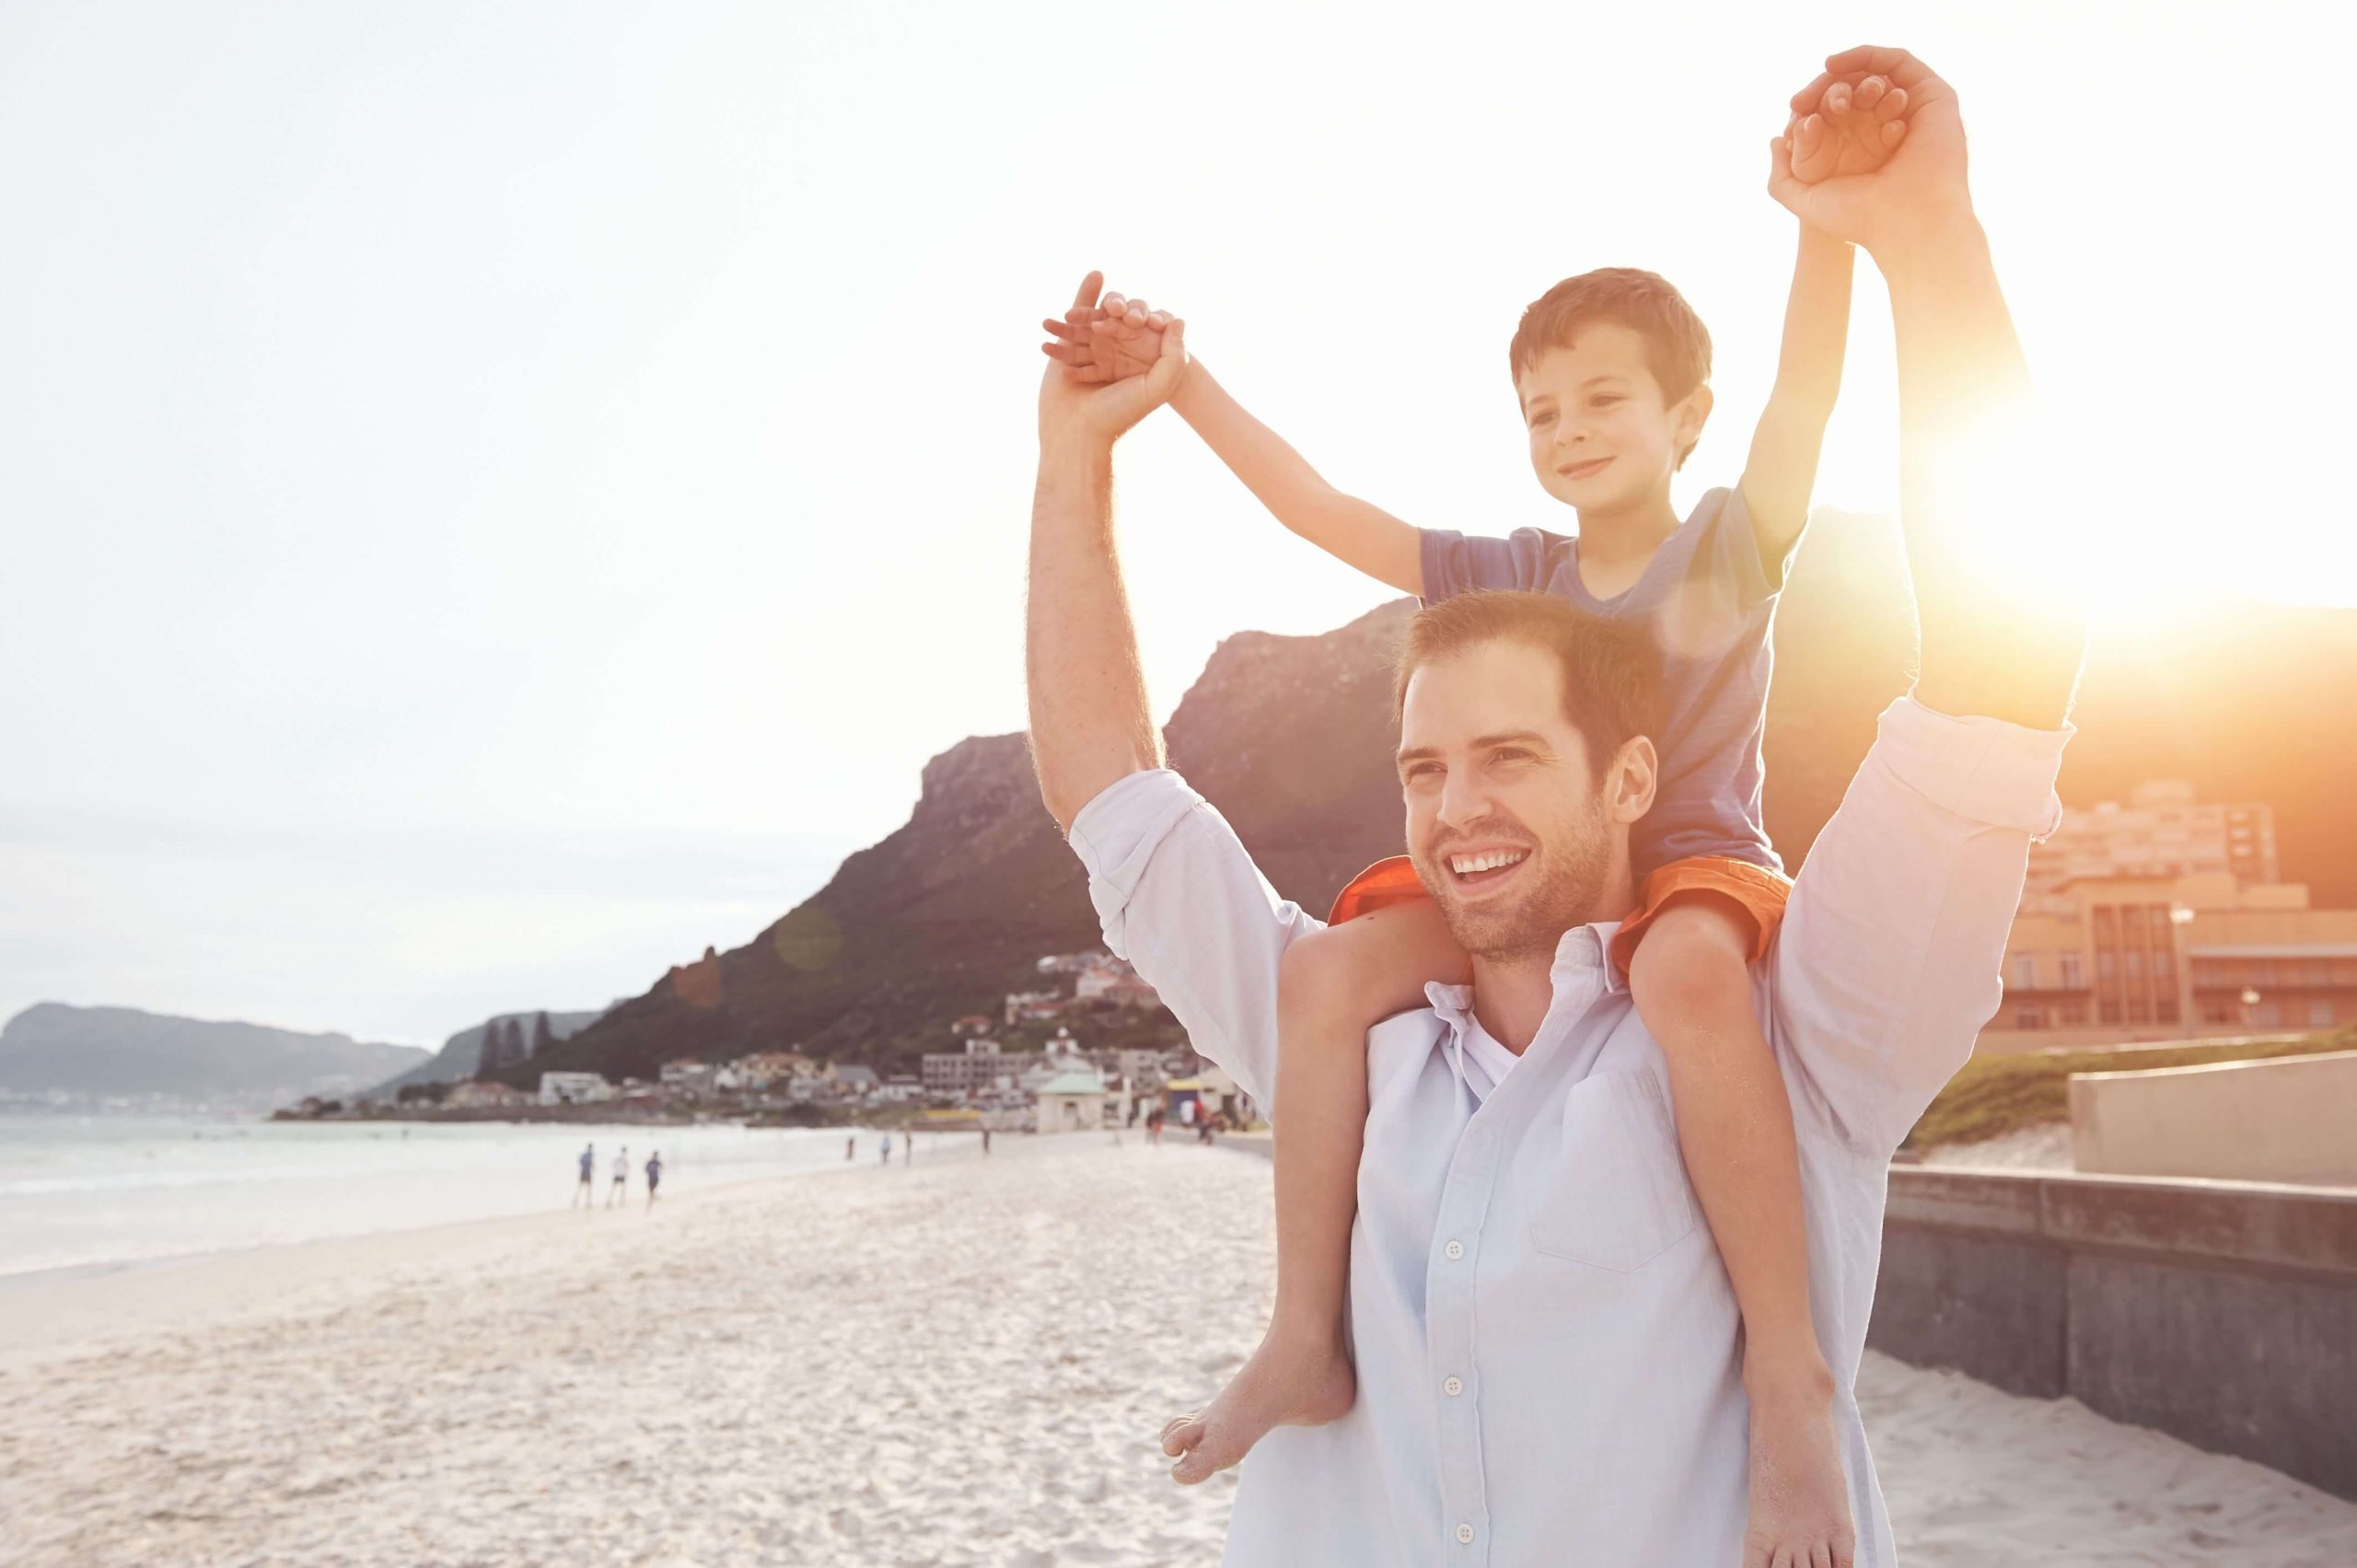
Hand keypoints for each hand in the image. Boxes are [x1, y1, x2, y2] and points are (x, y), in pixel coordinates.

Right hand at [1036, 272, 1188, 452]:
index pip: (1143, 322)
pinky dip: (1059, 323)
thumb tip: (1177, 320)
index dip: (1139, 315)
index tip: (1134, 323)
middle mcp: (1118, 351)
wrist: (1080, 434)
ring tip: (1072, 318)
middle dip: (1109, 310)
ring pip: (1089, 320)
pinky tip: (1056, 320)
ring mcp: (1092, 351)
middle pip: (1116, 315)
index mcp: (1141, 356)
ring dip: (1079, 315)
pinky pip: (1067, 331)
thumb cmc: (1120, 414)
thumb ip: (1174, 356)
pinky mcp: (1068, 356)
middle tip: (1100, 328)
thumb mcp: (1158, 387)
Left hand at [1768, 46, 1973, 257]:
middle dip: (1829, 91)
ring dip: (1851, 80)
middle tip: (1810, 103)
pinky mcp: (1933, 98)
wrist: (1903, 220)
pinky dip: (1869, 57)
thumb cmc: (1858, 216)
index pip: (1834, 114)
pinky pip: (1899, 64)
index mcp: (1863, 151)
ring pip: (1876, 78)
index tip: (1794, 110)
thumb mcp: (1803, 198)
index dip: (1811, 106)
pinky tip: (1842, 71)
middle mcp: (1888, 131)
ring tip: (1838, 103)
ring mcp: (1912, 113)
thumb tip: (1775, 140)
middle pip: (1854, 93)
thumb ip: (1781, 176)